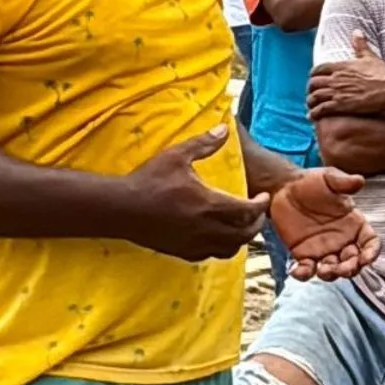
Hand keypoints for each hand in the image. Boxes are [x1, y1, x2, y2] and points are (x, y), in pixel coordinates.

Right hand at [116, 126, 268, 261]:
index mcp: (208, 204)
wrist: (120, 208)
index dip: (261, 205)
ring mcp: (193, 244)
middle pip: (244, 235)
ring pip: (230, 249)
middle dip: (256, 224)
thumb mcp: (176, 156)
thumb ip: (203, 143)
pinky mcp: (181, 252)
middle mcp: (205, 228)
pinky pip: (210, 256)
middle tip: (257, 213)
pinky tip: (218, 235)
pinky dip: (221, 247)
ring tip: (241, 225)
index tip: (264, 197)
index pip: (247, 211)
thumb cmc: (149, 180)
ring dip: (241, 238)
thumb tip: (224, 129)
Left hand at [268, 167, 381, 281]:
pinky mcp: (304, 255)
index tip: (367, 258)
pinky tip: (297, 270)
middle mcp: (342, 240)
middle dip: (351, 268)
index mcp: (353, 224)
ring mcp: (323, 250)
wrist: (284, 189)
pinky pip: (307, 270)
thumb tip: (359, 181)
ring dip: (331, 274)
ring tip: (323, 269)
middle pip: (354, 262)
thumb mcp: (328, 178)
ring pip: (334, 270)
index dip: (372, 252)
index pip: (370, 242)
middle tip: (343, 268)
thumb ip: (344, 182)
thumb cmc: (311, 182)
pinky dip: (304, 274)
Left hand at [307, 35, 384, 118]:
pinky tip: (312, 116)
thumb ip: (360, 44)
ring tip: (310, 106)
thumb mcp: (370, 56)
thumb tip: (357, 31)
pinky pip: (321, 109)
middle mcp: (336, 78)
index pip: (318, 69)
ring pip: (314, 97)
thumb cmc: (382, 73)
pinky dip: (314, 113)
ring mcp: (337, 92)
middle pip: (313, 83)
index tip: (314, 79)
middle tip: (311, 93)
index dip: (313, 75)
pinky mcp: (341, 105)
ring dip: (310, 102)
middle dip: (310, 89)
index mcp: (341, 66)